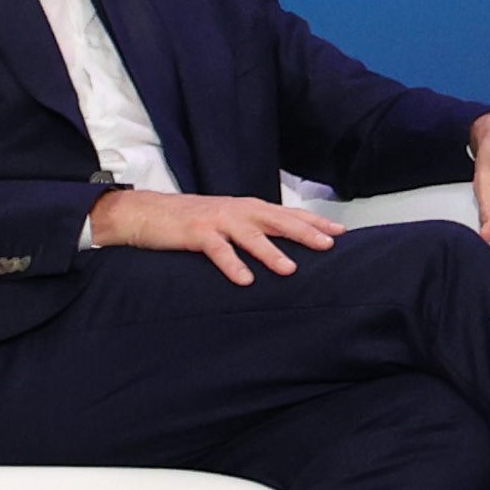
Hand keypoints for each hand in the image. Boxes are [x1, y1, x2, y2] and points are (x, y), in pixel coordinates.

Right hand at [90, 188, 342, 285]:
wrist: (148, 213)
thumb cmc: (193, 220)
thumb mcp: (230, 221)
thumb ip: (255, 229)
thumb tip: (286, 241)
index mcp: (249, 209)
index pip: (289, 214)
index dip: (315, 221)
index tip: (342, 231)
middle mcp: (238, 211)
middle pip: (278, 220)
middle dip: (305, 232)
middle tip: (330, 245)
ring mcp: (218, 221)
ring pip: (251, 236)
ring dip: (271, 252)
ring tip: (290, 269)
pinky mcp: (196, 234)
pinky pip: (218, 251)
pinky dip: (232, 265)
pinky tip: (245, 280)